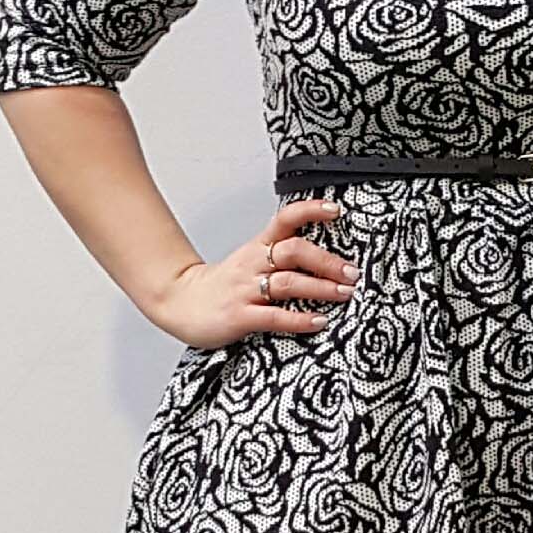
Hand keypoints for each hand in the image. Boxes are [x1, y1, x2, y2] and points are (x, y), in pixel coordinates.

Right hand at [153, 195, 359, 347]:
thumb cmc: (221, 285)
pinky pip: (275, 317)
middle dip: (327, 261)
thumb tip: (323, 258)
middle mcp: (253, 264)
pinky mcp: (240, 316)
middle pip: (294, 251)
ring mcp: (246, 290)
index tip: (334, 210)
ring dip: (321, 288)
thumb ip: (279, 256)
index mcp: (257, 247)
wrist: (180, 303)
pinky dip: (300, 320)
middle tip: (351, 272)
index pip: (284, 219)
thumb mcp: (248, 260)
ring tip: (344, 293)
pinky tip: (319, 321)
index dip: (309, 211)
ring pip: (289, 283)